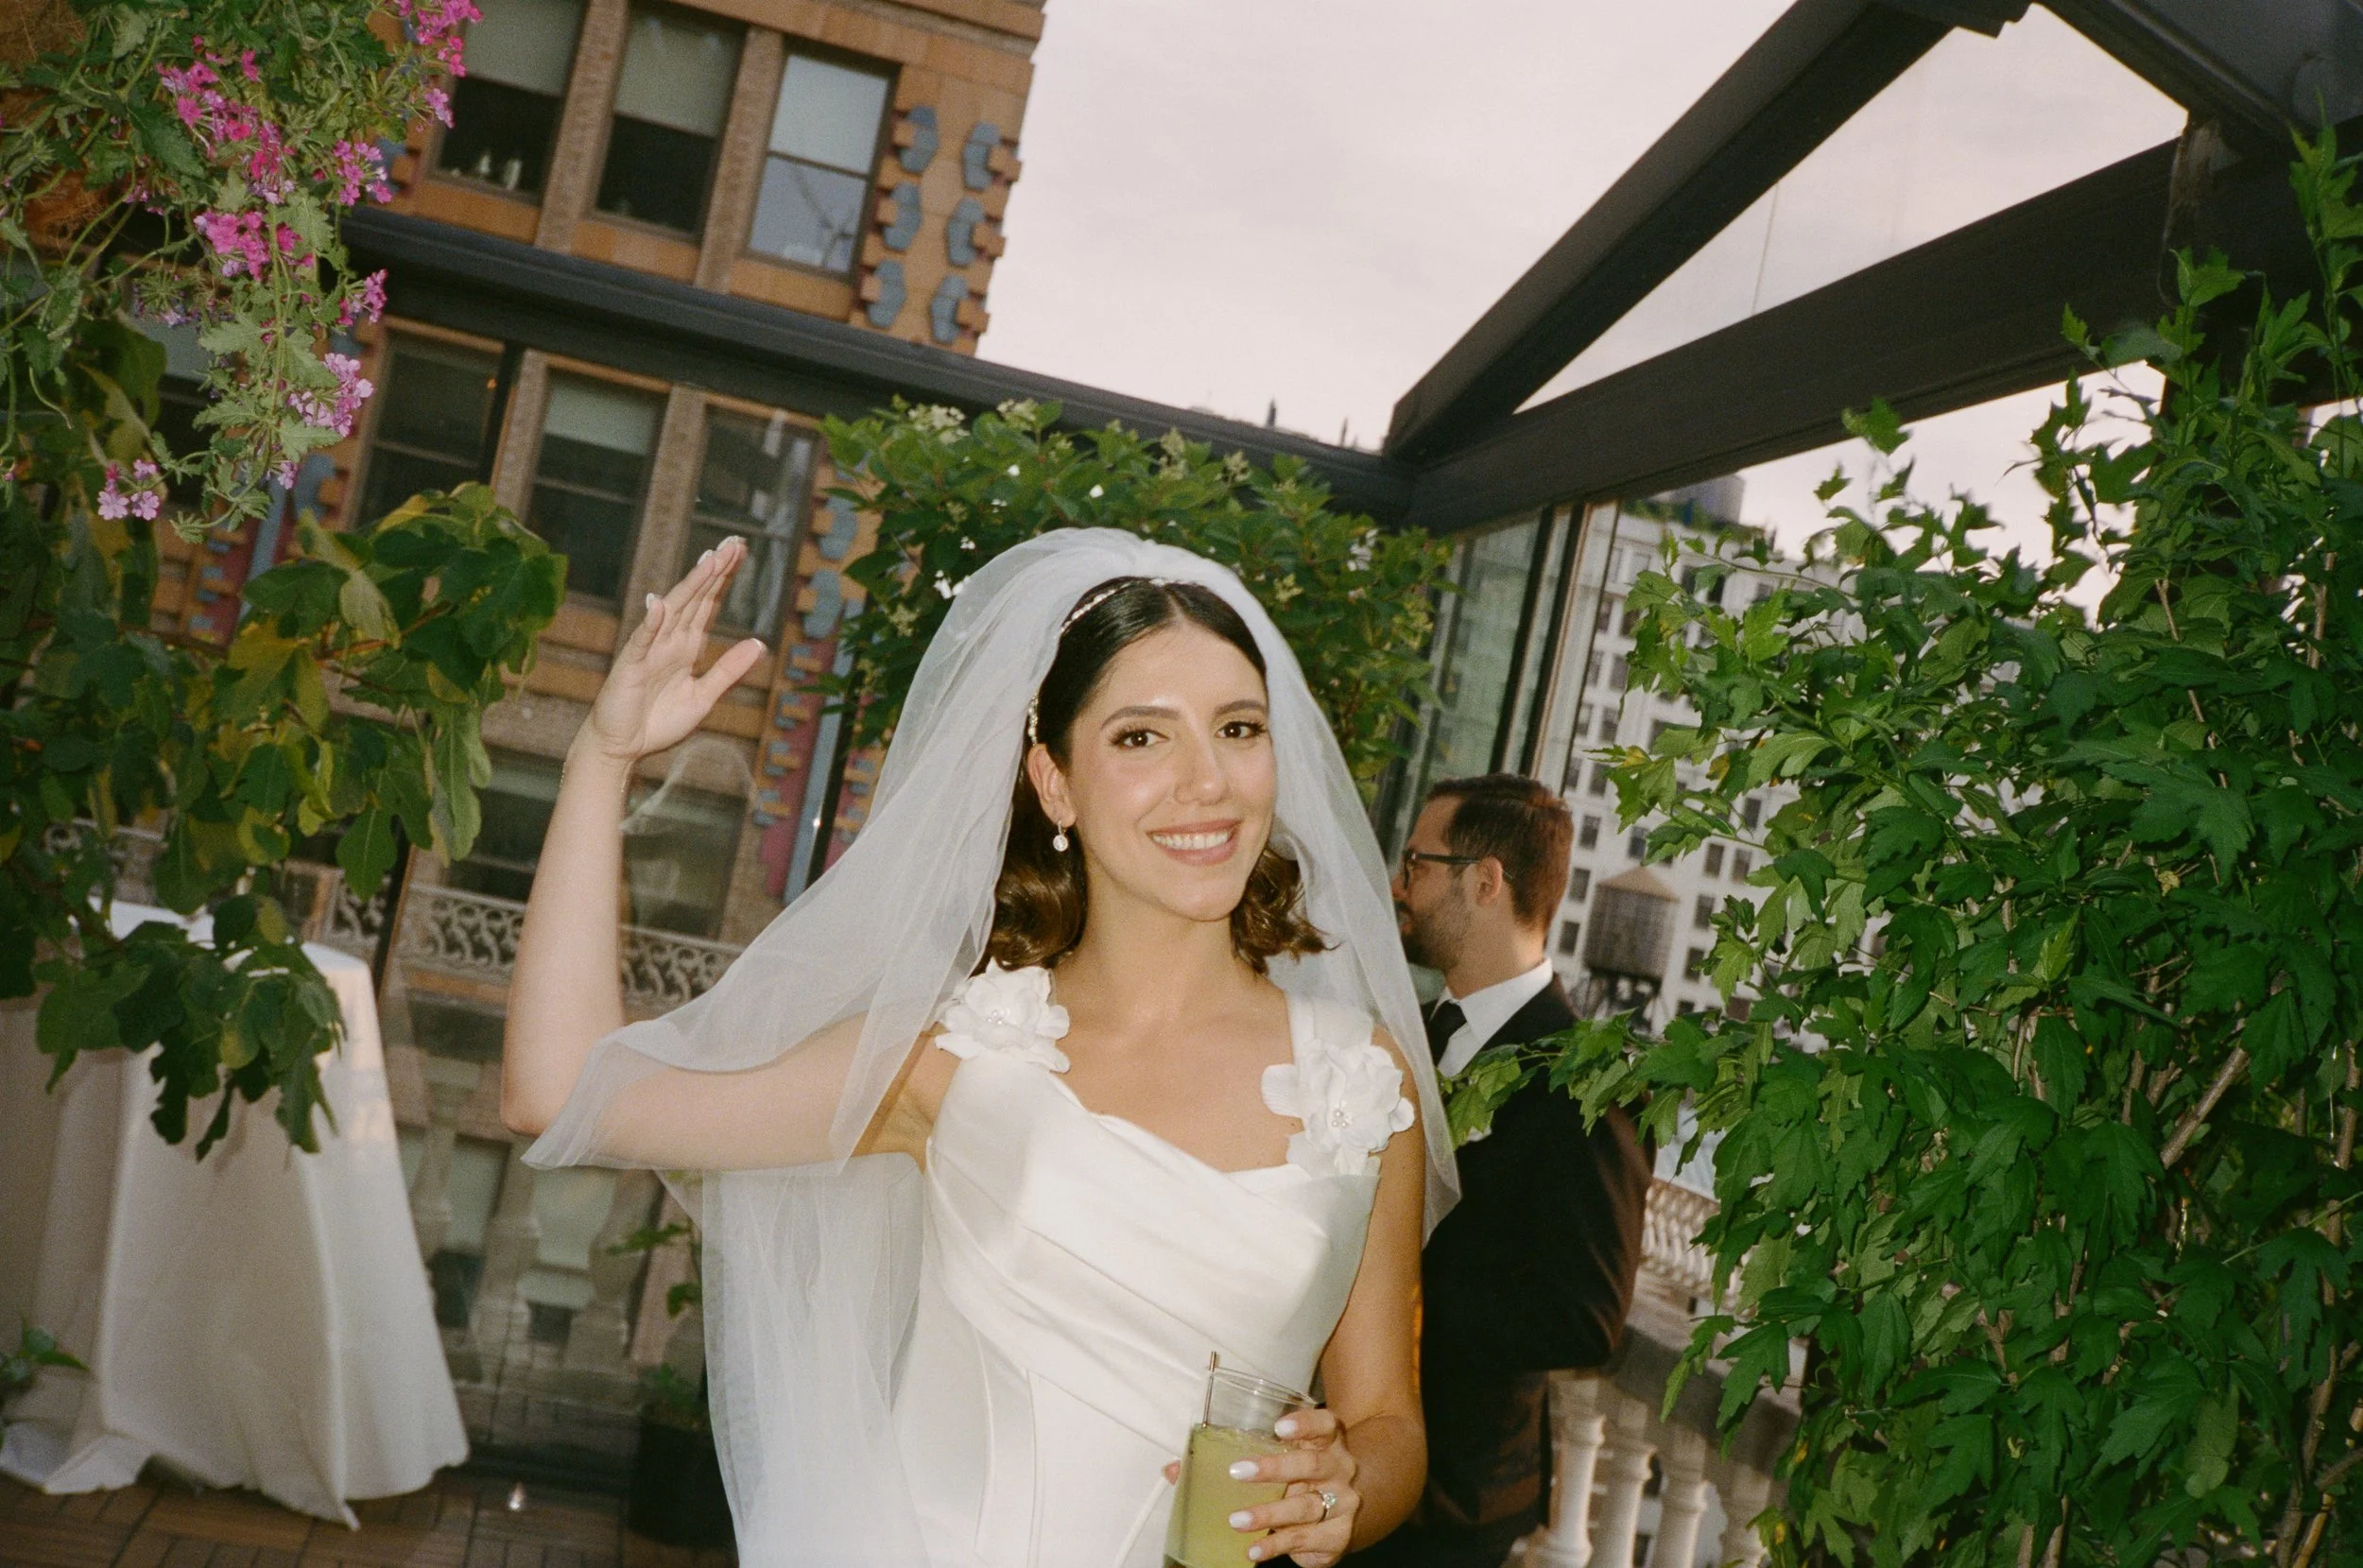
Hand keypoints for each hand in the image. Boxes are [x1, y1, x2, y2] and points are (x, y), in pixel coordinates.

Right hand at [579, 536, 766, 764]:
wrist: (622, 747)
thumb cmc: (658, 722)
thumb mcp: (704, 697)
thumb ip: (728, 670)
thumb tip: (759, 643)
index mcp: (687, 647)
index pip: (708, 605)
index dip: (724, 578)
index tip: (740, 551)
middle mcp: (669, 641)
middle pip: (695, 599)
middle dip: (714, 571)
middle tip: (734, 543)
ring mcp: (650, 650)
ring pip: (673, 612)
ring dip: (690, 587)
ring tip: (709, 561)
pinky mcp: (631, 667)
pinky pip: (642, 642)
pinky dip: (651, 623)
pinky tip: (660, 604)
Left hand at [1230, 1407, 1360, 1565]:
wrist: (1347, 1516)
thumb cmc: (1309, 1478)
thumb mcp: (1298, 1459)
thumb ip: (1268, 1454)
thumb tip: (1198, 1463)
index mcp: (1330, 1443)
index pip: (1325, 1425)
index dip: (1305, 1424)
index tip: (1279, 1427)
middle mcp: (1342, 1470)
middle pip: (1312, 1465)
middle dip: (1274, 1468)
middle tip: (1237, 1471)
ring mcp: (1343, 1505)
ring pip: (1306, 1507)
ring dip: (1268, 1514)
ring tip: (1237, 1520)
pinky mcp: (1337, 1536)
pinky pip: (1302, 1540)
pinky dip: (1275, 1545)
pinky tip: (1254, 1549)